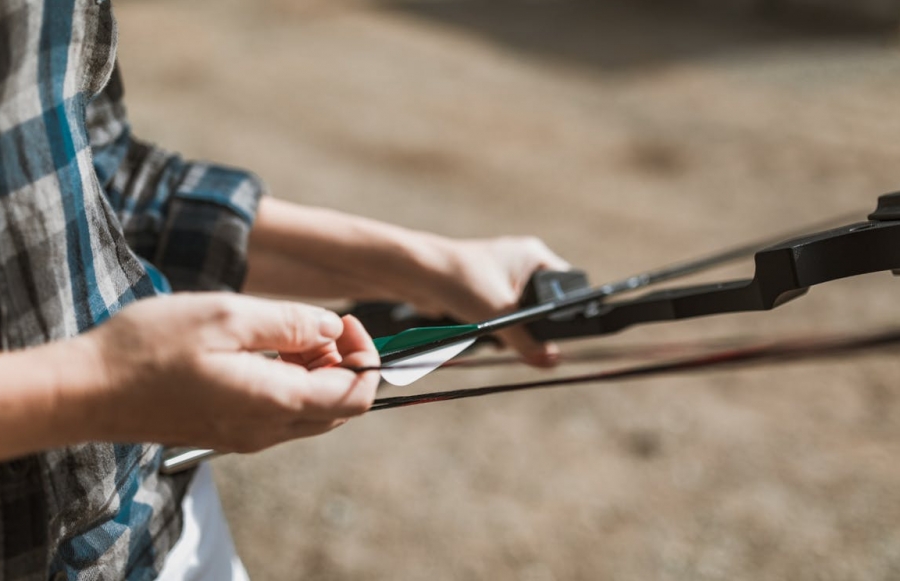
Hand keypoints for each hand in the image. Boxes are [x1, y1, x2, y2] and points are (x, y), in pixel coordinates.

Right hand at [78, 293, 378, 452]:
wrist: (86, 390)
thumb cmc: (150, 348)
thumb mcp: (227, 316)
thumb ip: (291, 324)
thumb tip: (333, 330)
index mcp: (276, 403)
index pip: (356, 395)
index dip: (365, 355)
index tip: (346, 320)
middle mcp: (267, 430)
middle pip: (340, 407)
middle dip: (342, 363)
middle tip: (315, 325)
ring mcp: (247, 436)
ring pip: (311, 411)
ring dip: (315, 372)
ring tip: (284, 334)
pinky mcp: (228, 432)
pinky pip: (280, 413)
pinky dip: (289, 382)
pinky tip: (259, 352)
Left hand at [419, 236, 569, 365]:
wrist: (416, 274)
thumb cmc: (461, 281)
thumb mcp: (501, 316)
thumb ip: (528, 342)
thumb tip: (551, 361)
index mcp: (534, 255)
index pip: (567, 287)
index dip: (564, 313)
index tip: (557, 336)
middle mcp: (520, 261)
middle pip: (543, 302)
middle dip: (534, 324)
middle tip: (524, 336)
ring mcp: (500, 273)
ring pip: (520, 310)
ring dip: (512, 326)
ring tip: (499, 329)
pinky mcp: (482, 288)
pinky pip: (500, 311)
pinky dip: (495, 324)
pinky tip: (484, 326)